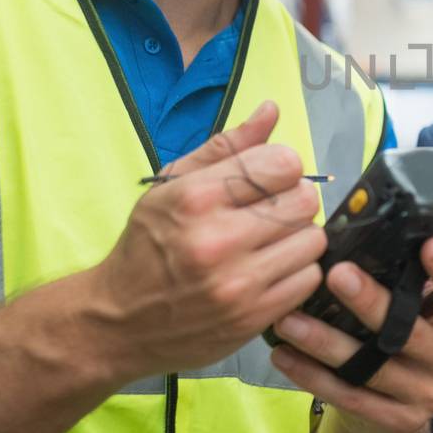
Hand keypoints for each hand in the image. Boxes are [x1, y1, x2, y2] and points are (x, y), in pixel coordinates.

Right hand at [87, 101, 325, 382]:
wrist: (119, 322)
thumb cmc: (148, 246)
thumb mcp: (172, 186)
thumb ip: (226, 147)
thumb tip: (271, 110)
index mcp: (196, 198)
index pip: (283, 164)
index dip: (281, 167)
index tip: (267, 179)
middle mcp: (217, 240)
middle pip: (305, 201)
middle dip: (293, 200)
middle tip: (270, 211)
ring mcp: (237, 284)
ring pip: (313, 240)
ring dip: (298, 237)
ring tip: (270, 242)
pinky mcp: (253, 317)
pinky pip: (309, 278)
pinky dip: (297, 271)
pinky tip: (270, 269)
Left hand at [268, 237, 432, 432]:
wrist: (400, 409)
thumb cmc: (400, 340)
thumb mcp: (414, 311)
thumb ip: (400, 283)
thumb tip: (359, 236)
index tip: (428, 244)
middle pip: (411, 332)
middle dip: (372, 302)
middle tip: (336, 274)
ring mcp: (426, 395)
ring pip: (372, 367)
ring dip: (325, 342)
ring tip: (287, 320)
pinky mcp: (398, 420)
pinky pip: (350, 396)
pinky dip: (313, 375)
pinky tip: (284, 356)